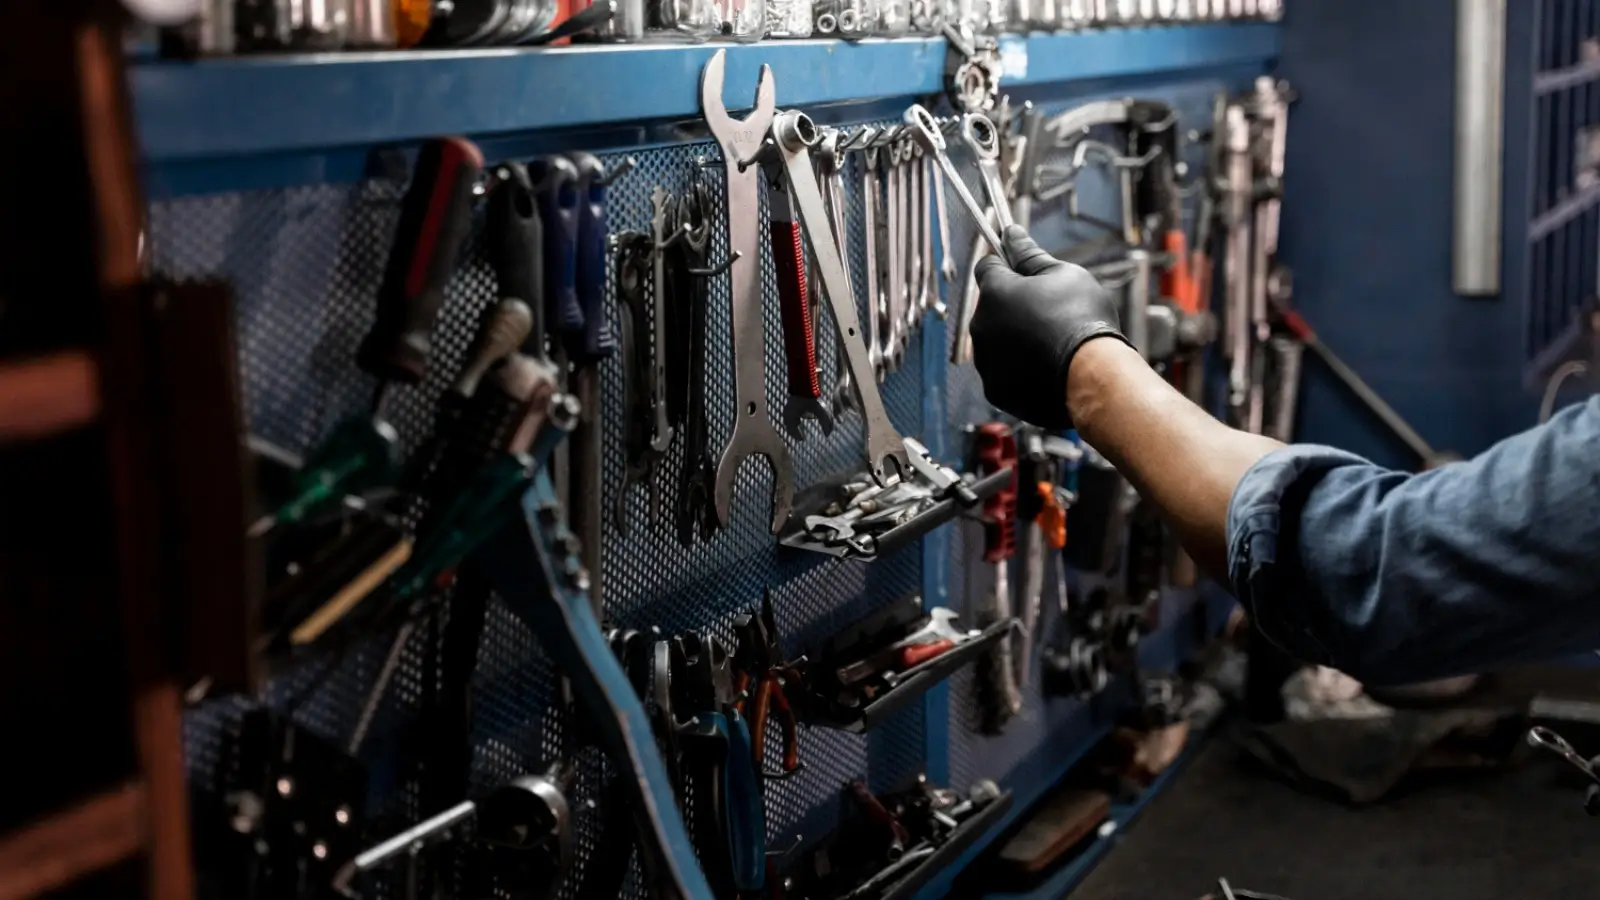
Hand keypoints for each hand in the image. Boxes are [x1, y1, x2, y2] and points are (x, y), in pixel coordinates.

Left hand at [972, 225, 1128, 428]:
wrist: (1094, 378)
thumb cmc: (1083, 320)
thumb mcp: (1063, 275)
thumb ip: (1030, 255)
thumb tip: (1011, 233)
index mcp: (994, 292)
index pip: (987, 266)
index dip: (1007, 264)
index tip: (1027, 271)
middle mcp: (981, 326)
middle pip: (992, 306)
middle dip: (1013, 304)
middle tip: (1051, 311)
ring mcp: (986, 362)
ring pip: (996, 340)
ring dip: (1014, 337)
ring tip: (1052, 343)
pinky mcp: (995, 390)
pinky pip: (1003, 372)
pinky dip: (1019, 369)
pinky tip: (1046, 368)